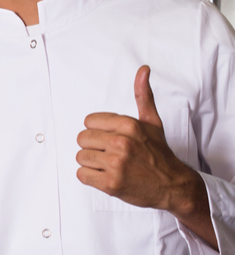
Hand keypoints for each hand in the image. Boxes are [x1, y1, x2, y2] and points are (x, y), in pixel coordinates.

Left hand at [77, 65, 213, 245]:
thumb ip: (143, 95)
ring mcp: (115, 164)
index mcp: (128, 125)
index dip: (97, 130)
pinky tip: (107, 176)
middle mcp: (121, 143)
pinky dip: (90, 177)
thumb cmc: (159, 153)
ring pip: (80, 157)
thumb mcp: (152, 122)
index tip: (110, 138)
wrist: (173, 185)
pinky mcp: (110, 184)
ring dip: (92, 162)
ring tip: (110, 165)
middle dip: (94, 146)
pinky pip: (81, 175)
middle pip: (82, 139)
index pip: (88, 121)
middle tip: (110, 153)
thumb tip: (143, 69)